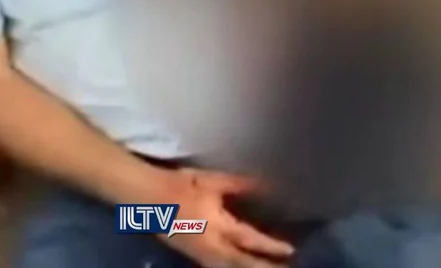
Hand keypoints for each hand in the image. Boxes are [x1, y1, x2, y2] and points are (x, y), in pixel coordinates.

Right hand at [161, 168, 292, 267]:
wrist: (149, 196)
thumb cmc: (180, 184)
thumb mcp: (210, 181)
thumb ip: (237, 185)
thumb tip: (264, 185)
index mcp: (216, 225)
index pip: (249, 239)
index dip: (270, 246)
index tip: (291, 250)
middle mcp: (211, 245)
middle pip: (243, 264)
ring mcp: (201, 255)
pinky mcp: (194, 257)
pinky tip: (243, 266)